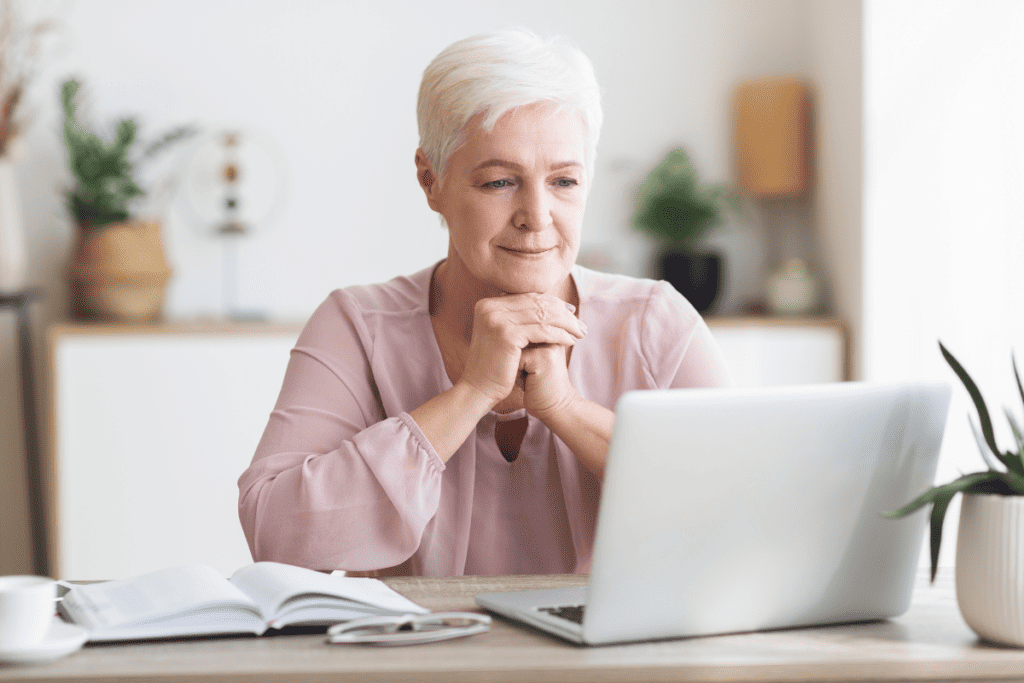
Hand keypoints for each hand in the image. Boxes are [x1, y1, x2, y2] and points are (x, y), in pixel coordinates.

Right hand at [458, 293, 585, 408]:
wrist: (478, 389)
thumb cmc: (495, 366)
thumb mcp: (504, 335)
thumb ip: (519, 318)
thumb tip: (548, 304)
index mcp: (488, 304)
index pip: (528, 297)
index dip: (553, 303)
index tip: (571, 312)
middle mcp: (490, 307)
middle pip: (536, 304)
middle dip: (563, 313)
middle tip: (581, 324)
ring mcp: (496, 319)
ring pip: (542, 315)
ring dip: (566, 324)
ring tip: (581, 333)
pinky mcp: (506, 334)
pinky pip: (541, 331)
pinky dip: (559, 335)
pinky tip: (571, 341)